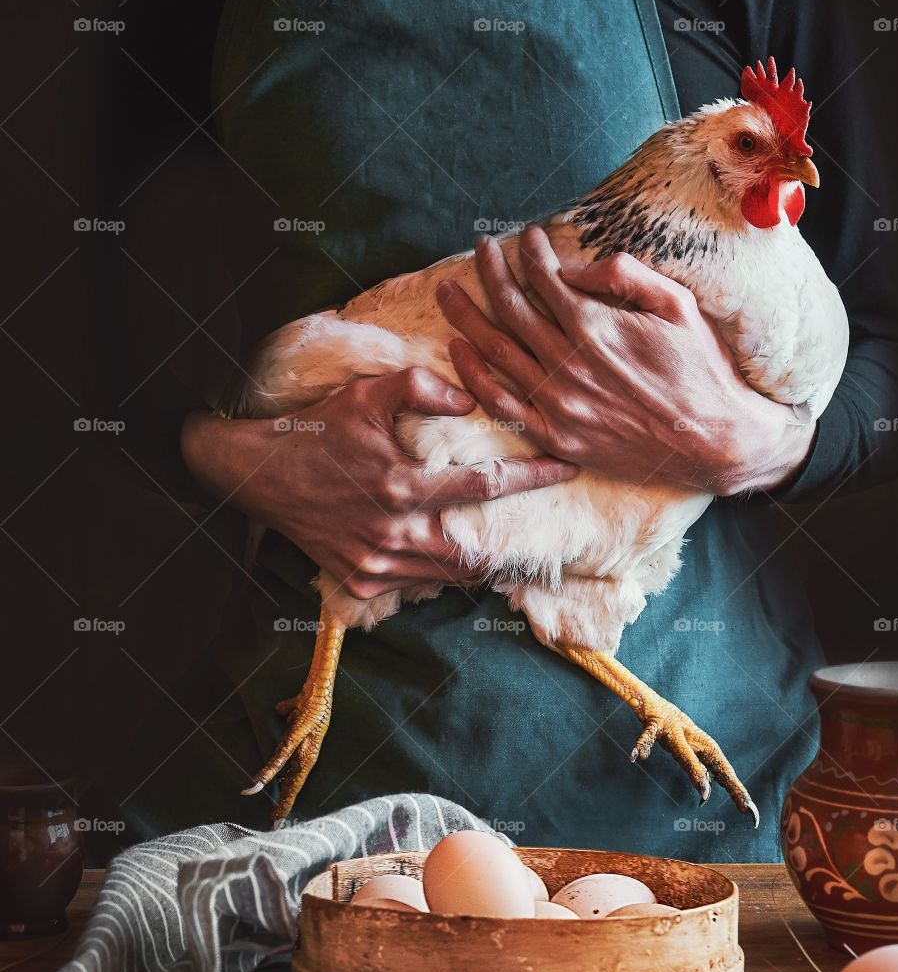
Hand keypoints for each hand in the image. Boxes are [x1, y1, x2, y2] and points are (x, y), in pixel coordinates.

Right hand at [181, 367, 577, 599]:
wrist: (256, 474)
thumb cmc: (316, 431)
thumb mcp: (364, 393)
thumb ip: (420, 387)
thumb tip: (470, 399)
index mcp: (400, 485)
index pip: (484, 485)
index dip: (531, 476)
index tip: (567, 467)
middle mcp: (392, 532)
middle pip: (477, 551)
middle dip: (516, 545)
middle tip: (547, 534)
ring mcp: (375, 563)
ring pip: (449, 576)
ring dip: (483, 564)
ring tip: (513, 552)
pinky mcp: (361, 581)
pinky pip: (416, 583)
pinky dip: (440, 573)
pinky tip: (457, 560)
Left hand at [437, 227, 814, 495]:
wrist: (713, 441)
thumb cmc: (701, 369)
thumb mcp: (677, 305)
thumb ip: (623, 275)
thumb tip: (573, 267)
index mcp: (595, 327)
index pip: (544, 278)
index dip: (530, 252)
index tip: (526, 237)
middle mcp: (567, 363)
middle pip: (511, 308)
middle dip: (489, 271)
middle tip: (479, 249)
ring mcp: (557, 403)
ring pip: (495, 352)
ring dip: (465, 317)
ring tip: (447, 291)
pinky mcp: (556, 436)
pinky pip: (500, 403)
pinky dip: (474, 375)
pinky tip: (459, 350)